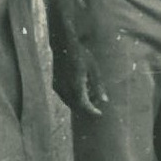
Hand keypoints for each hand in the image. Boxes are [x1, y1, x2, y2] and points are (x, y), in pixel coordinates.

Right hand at [49, 2, 105, 118]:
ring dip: (80, 104)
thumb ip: (98, 86)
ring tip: (90, 97)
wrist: (63, 46)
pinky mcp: (55, 86)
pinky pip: (65, 98)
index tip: (100, 114)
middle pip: (77, 107)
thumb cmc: (82, 55)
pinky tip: (81, 92)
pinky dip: (73, 99)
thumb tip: (105, 101)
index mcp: (76, 85)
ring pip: (70, 103)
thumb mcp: (94, 70)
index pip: (84, 105)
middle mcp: (66, 89)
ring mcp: (58, 88)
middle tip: (97, 106)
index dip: (92, 111)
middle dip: (87, 109)